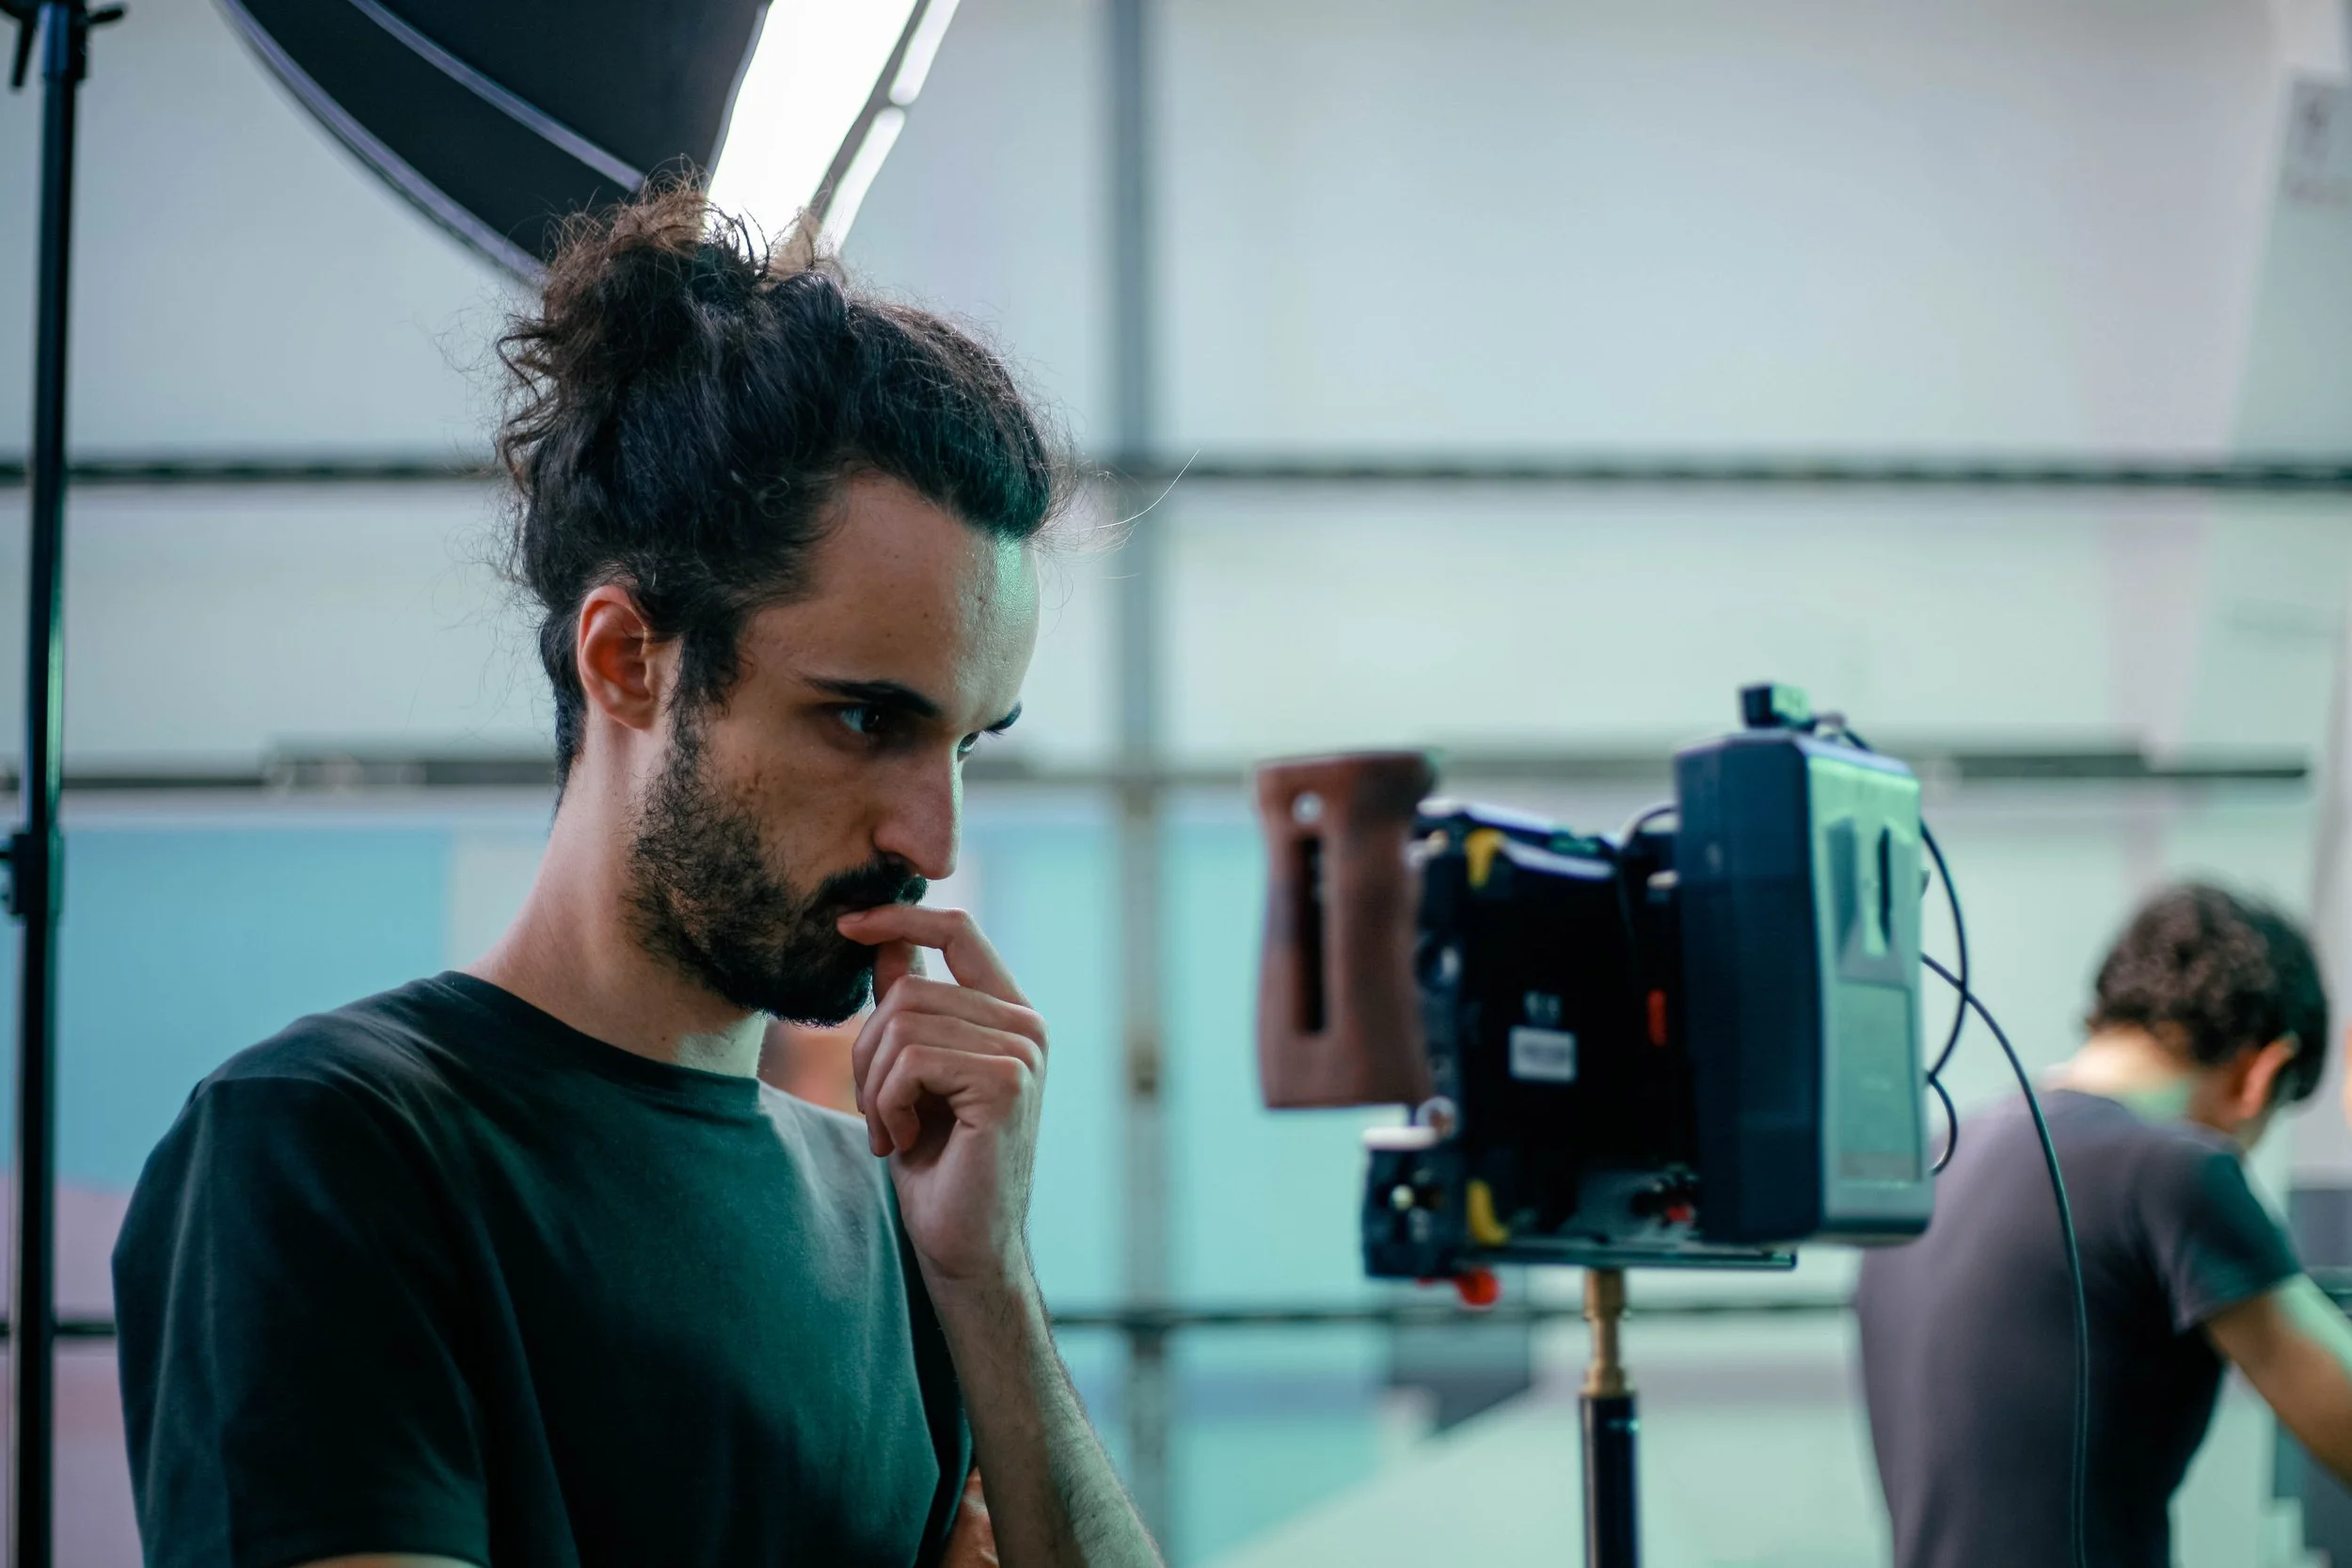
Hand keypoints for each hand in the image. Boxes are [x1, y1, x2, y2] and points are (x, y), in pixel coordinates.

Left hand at [836, 905, 1047, 1288]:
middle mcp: (1026, 1026)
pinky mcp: (1007, 1083)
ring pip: (904, 1024)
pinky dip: (887, 1104)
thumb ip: (908, 1008)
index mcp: (1008, 1015)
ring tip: (891, 1130)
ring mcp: (1022, 1052)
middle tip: (874, 1110)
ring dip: (874, 1085)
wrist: (963, 1243)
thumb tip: (878, 939)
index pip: (959, 930)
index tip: (847, 924)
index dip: (900, 917)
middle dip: (868, 1052)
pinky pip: (912, 1061)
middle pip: (909, 991)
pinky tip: (904, 1141)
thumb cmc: (936, 1162)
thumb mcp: (911, 1074)